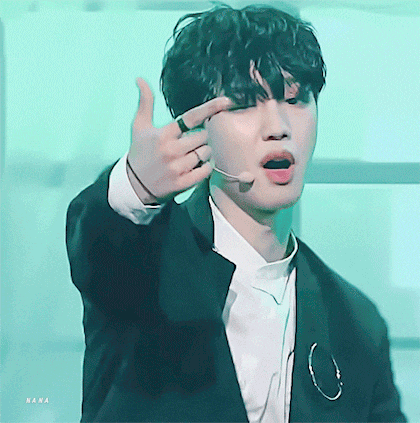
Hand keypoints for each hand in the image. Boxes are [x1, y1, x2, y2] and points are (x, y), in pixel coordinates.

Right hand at [127, 78, 232, 203]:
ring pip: (206, 153)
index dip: (210, 108)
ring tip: (190, 155)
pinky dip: (204, 167)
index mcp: (163, 134)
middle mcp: (171, 150)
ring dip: (203, 153)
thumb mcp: (139, 126)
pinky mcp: (182, 183)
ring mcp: (177, 167)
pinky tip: (195, 166)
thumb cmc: (139, 152)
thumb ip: (145, 103)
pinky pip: (205, 170)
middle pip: (203, 136)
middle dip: (201, 138)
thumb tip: (140, 78)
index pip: (191, 117)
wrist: (133, 184)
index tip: (226, 101)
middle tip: (191, 142)